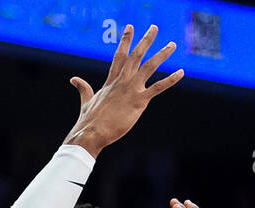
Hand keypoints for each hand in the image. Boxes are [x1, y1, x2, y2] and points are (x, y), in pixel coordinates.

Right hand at [64, 25, 183, 158]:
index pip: (119, 56)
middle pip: (136, 55)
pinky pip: (158, 88)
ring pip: (149, 67)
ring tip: (172, 44)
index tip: (130, 27)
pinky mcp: (139, 102)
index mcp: (111, 81)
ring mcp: (131, 90)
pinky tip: (181, 72)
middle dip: (145, 40)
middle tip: (154, 27)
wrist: (91, 132)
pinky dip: (170, 80)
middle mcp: (122, 81)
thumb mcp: (86, 101)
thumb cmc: (89, 120)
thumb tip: (74, 79)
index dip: (125, 40)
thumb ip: (84, 88)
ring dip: (162, 54)